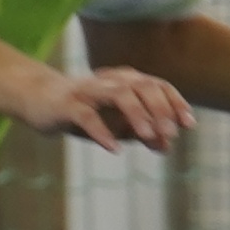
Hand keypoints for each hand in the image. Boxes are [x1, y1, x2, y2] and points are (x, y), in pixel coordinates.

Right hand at [30, 66, 192, 154]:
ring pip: (119, 94)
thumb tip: (167, 146)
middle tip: (171, 133)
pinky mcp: (67, 105)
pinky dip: (102, 132)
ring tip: (149, 136)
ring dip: (137, 114)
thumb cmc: (84, 111)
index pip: (157, 85)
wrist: (40, 101)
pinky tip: (115, 148)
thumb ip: (141, 132)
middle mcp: (110, 81)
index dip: (175, 103)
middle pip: (142, 86)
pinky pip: (87, 116)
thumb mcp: (115, 124)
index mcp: (125, 80)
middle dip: (160, 109)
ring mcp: (88, 91)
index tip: (188, 124)